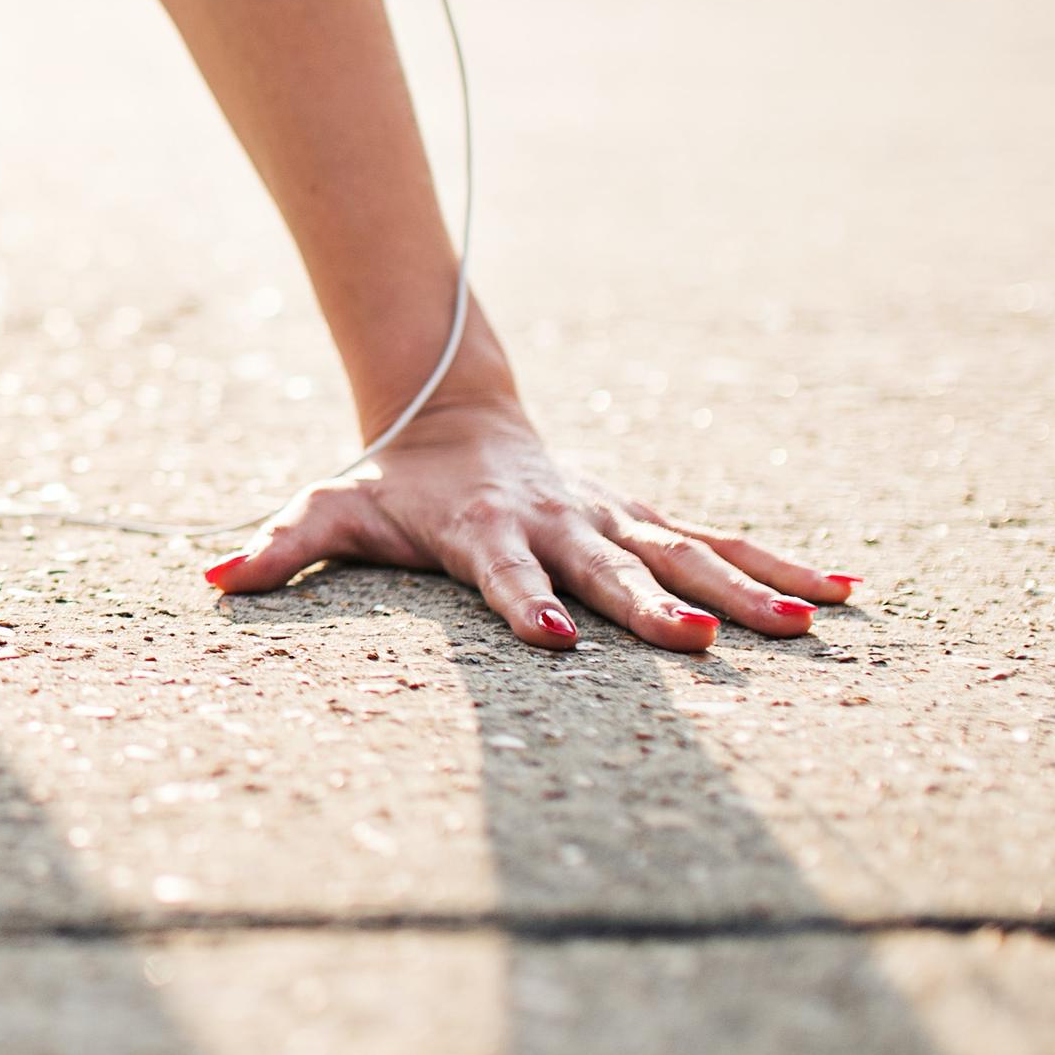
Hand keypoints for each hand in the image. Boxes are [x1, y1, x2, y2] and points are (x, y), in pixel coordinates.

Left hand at [203, 396, 853, 651]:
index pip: (505, 571)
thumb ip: (276, 547)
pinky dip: (782, 561)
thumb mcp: (326, 508)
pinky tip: (846, 592)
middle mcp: (559, 521)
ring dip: (746, 588)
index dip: (526, 600)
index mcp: (484, 529)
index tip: (553, 636)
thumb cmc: (386, 481)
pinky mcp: (644, 517)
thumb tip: (208, 576)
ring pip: (687, 551)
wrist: (450, 411)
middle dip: (657, 607)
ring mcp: (610, 516)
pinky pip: (721, 540)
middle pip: (611, 567)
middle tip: (707, 643)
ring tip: (809, 625)